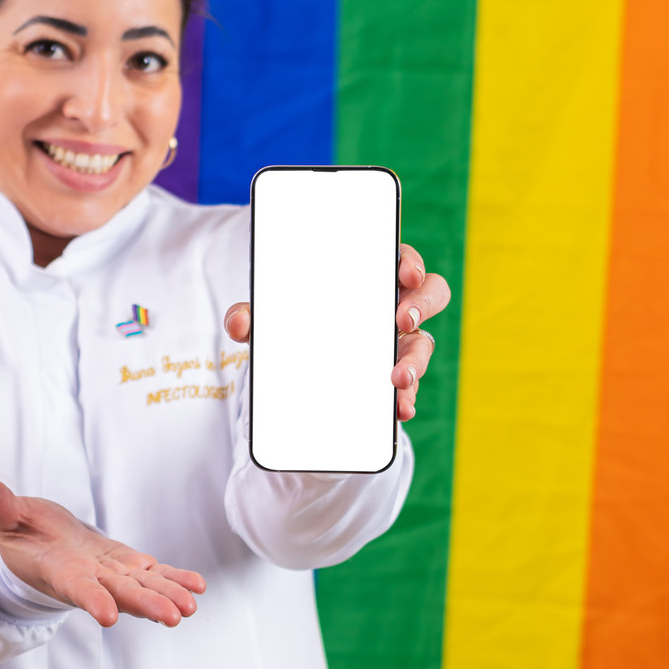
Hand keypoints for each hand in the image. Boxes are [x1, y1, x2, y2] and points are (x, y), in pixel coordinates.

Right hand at [0, 479, 205, 628]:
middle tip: (172, 617)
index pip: (77, 588)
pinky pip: (154, 575)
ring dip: (167, 596)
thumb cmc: (22, 532)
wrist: (41, 543)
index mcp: (59, 571)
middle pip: (120, 594)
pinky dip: (174, 579)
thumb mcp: (6, 516)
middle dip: (146, 604)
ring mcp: (111, 574)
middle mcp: (89, 579)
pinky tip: (197, 587)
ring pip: (142, 588)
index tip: (109, 617)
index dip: (93, 600)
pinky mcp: (127, 566)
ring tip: (190, 607)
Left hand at [222, 242, 450, 423]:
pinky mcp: (395, 378)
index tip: (404, 272)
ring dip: (416, 361)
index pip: (401, 259)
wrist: (299, 369)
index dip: (409, 262)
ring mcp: (400, 344)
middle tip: (401, 320)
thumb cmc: (297, 325)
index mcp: (372, 279)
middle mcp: (395, 307)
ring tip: (397, 378)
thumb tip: (238, 323)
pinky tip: (398, 409)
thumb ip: (253, 316)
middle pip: (429, 294)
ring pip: (424, 345)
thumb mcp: (273, 320)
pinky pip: (409, 387)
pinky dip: (405, 399)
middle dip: (421, 305)